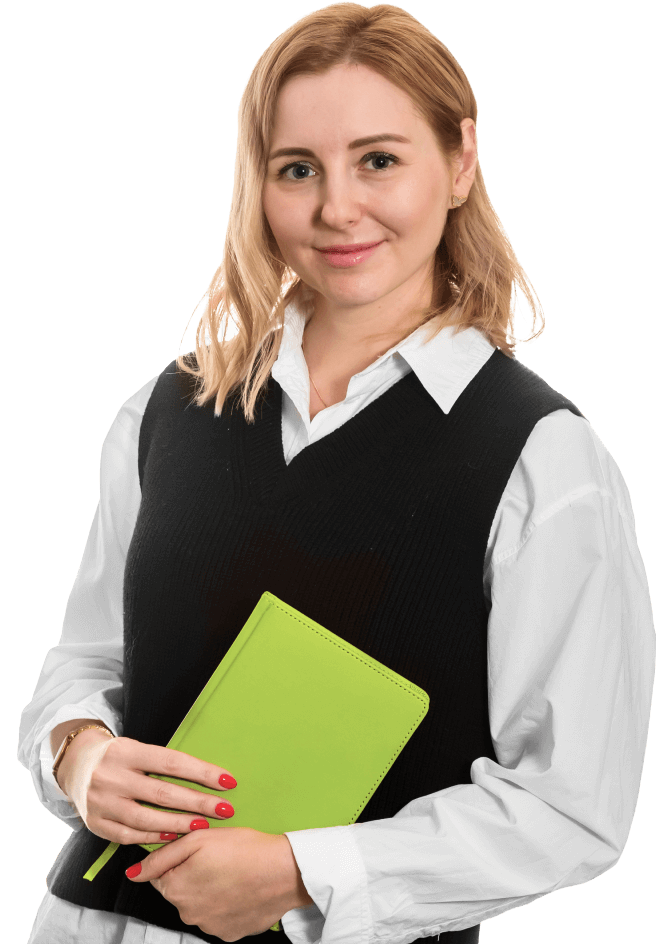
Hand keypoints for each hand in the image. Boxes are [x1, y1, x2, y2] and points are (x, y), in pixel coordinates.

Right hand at [62, 734, 238, 844]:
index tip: (228, 781)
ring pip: (146, 818)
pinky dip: (153, 836)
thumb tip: (208, 777)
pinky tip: (173, 836)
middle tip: (224, 808)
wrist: (76, 765)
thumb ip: (164, 764)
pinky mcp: (95, 823)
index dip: (202, 772)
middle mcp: (111, 776)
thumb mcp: (138, 749)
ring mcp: (101, 802)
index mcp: (126, 751)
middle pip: (162, 793)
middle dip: (198, 802)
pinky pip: (128, 835)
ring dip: (179, 824)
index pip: (171, 762)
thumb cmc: (120, 757)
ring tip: (203, 825)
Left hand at [125, 826, 312, 940]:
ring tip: (233, 873)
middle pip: (180, 891)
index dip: (181, 859)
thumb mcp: (199, 838)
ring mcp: (209, 927)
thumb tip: (134, 873)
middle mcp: (188, 913)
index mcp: (176, 888)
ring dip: (209, 891)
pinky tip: (240, 888)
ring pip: (199, 905)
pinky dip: (225, 905)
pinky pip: (218, 917)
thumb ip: (162, 856)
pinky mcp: (229, 934)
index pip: (162, 875)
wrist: (284, 871)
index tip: (201, 852)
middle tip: (219, 859)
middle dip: (194, 875)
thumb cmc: (245, 849)